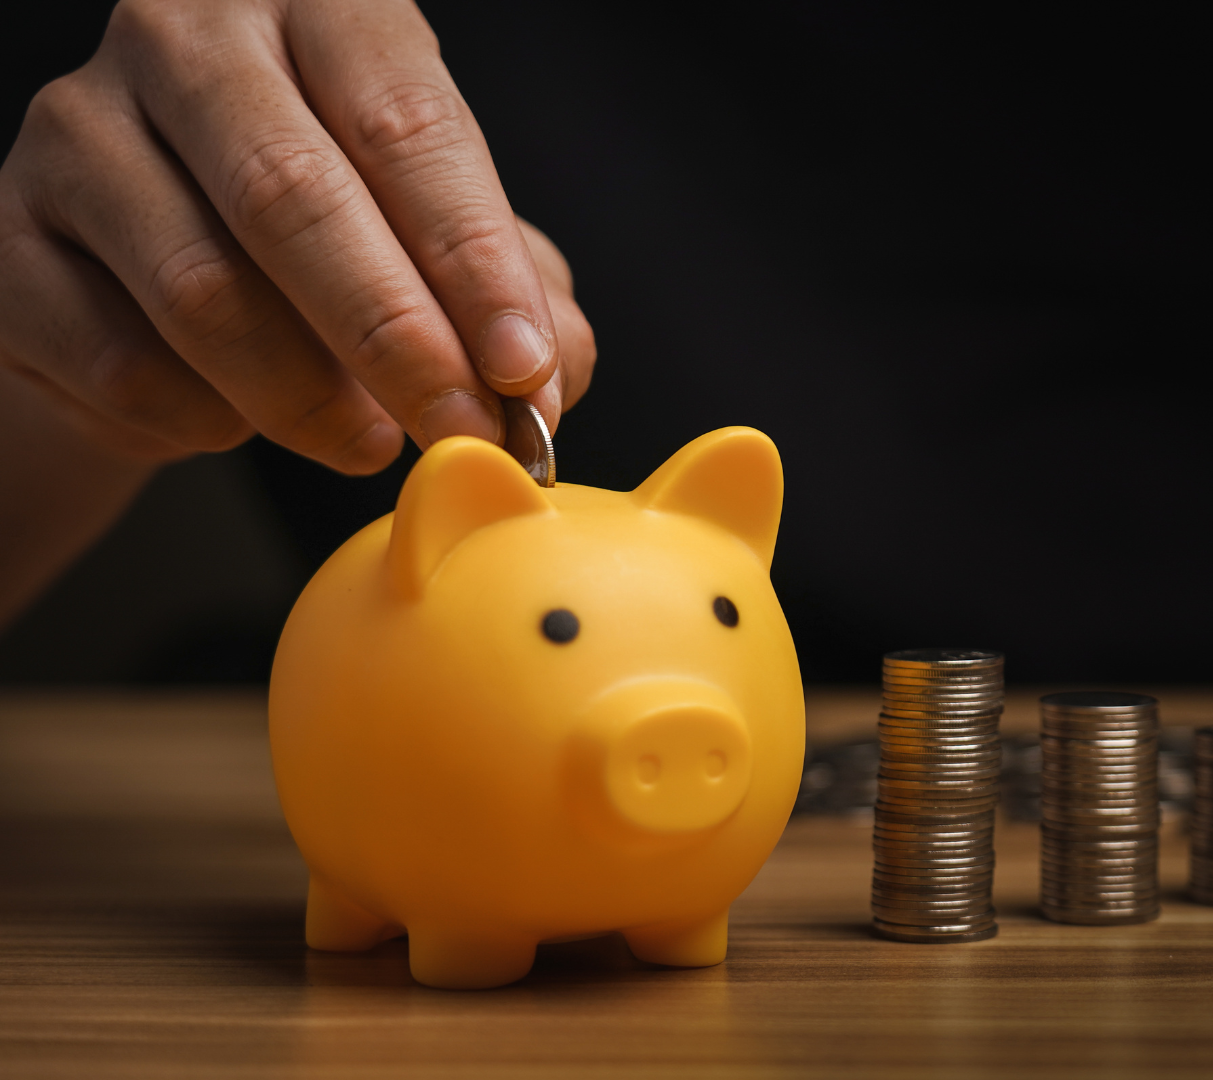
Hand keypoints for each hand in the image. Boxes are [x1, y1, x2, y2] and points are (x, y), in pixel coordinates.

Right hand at [0, 0, 595, 473]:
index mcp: (318, 12)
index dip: (473, 260)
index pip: (407, 124)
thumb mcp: (445, 244)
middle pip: (294, 196)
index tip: (524, 370)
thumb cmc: (331, 242)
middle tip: (461, 429)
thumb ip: (517, 293)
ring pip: (204, 289)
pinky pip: (122, 360)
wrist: (151, 281)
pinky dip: (205, 420)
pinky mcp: (8, 238)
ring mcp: (80, 131)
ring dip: (307, 396)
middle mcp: (185, 41)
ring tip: (368, 442)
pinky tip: (238, 420)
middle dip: (398, 338)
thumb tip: (552, 372)